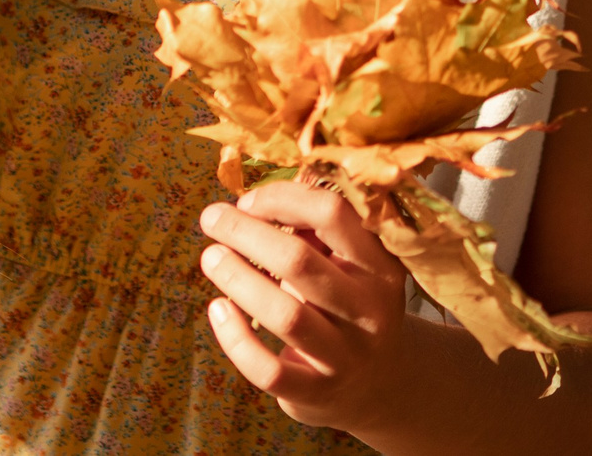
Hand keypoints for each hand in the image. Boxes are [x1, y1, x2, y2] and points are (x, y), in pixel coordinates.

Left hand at [199, 180, 410, 437]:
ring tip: (211, 257)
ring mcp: (345, 356)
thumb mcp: (350, 267)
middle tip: (212, 218)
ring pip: (286, 314)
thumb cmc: (347, 307)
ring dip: (238, 279)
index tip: (246, 200)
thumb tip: (253, 202)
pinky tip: (217, 309)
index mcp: (380, 266)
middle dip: (246, 232)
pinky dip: (236, 339)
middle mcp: (369, 311)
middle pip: (299, 261)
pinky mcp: (317, 393)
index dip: (281, 198)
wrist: (377, 386)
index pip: (332, 214)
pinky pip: (269, 369)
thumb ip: (315, 234)